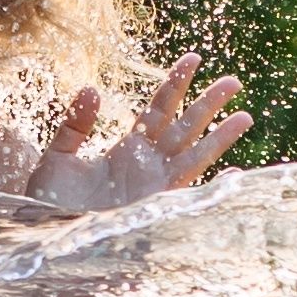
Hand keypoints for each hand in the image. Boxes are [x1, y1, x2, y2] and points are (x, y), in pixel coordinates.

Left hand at [27, 54, 251, 212]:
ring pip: (195, 154)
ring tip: (246, 116)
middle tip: (234, 82)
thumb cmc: (50, 202)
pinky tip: (233, 177)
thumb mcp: (58, 156)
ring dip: (221, 137)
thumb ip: (75, 124)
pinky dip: (213, 186)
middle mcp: (148, 164)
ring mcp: (155, 186)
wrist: (50, 237)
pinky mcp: (156, 207)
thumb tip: (92, 89)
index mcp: (128, 148)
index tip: (194, 58)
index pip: (159, 108)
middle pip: (186, 126)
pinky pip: (188, 191)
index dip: (176, 83)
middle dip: (210, 104)